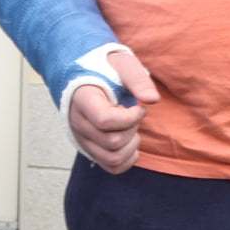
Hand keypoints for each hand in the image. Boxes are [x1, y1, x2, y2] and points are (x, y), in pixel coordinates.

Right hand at [68, 51, 158, 173]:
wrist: (84, 72)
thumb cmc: (104, 66)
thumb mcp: (122, 63)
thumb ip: (137, 79)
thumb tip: (152, 99)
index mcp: (82, 98)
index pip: (105, 120)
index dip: (130, 117)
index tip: (138, 106)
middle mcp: (77, 122)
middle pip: (112, 142)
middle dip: (132, 129)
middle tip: (133, 113)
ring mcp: (82, 138)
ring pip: (112, 158)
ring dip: (131, 146)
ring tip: (131, 127)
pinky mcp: (89, 148)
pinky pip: (111, 167)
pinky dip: (127, 159)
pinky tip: (131, 142)